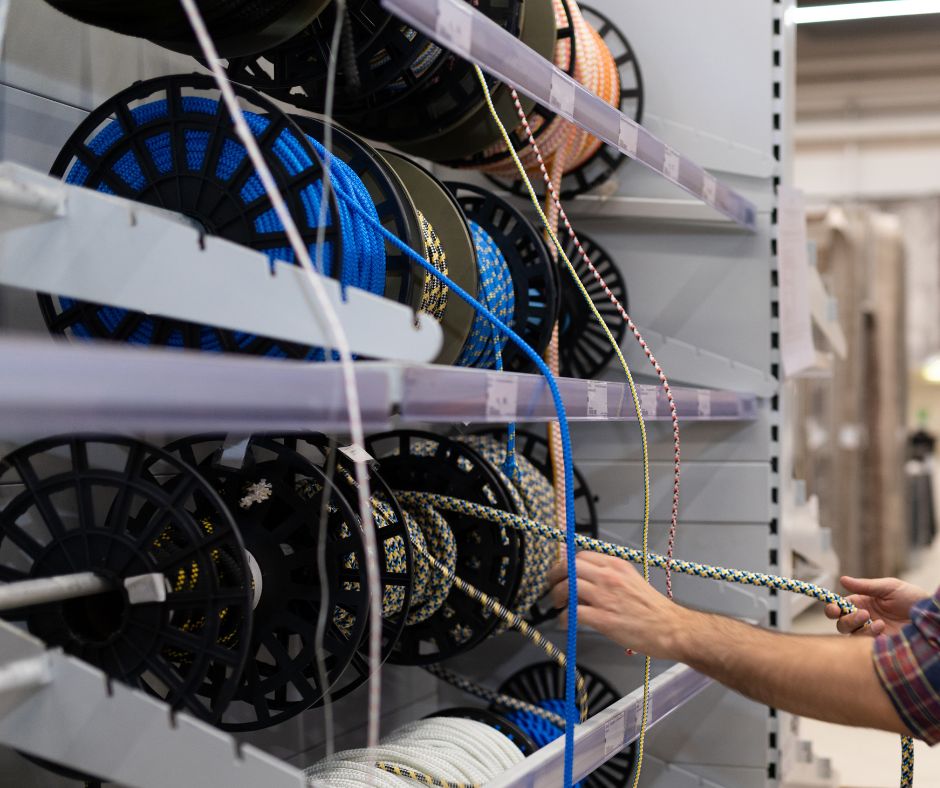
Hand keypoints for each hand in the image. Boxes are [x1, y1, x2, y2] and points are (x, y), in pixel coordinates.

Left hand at [547, 552, 686, 658]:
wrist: (671, 628)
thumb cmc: (652, 608)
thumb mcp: (631, 579)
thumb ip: (609, 575)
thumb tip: (584, 579)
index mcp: (616, 565)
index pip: (580, 555)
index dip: (565, 564)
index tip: (561, 573)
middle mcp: (609, 576)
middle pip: (569, 567)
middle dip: (555, 577)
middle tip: (553, 588)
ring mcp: (605, 597)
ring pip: (567, 588)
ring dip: (558, 597)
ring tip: (559, 606)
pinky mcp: (604, 619)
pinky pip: (573, 613)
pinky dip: (564, 617)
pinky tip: (566, 622)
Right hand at [824, 576, 927, 636]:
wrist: (931, 618)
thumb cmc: (913, 599)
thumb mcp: (889, 587)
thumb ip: (865, 586)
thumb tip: (842, 579)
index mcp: (862, 603)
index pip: (840, 607)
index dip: (832, 607)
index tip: (833, 607)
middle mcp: (864, 619)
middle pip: (841, 623)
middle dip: (845, 618)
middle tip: (861, 613)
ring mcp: (871, 633)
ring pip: (850, 634)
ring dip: (857, 626)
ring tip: (874, 620)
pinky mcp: (879, 645)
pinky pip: (863, 643)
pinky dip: (868, 634)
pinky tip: (882, 627)